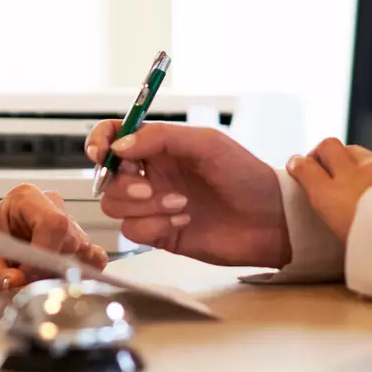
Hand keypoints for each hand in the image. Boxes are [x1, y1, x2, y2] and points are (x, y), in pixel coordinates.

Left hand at [0, 185, 107, 317]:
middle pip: (71, 238)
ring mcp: (66, 225)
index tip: (25, 275)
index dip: (45, 253)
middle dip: (51, 267)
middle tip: (24, 281)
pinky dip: (79, 275)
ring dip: (62, 273)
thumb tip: (18, 282)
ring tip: (32, 279)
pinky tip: (54, 280)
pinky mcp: (76, 246)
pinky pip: (93, 260)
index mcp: (24, 198)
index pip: (53, 222)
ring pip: (84, 251)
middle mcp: (49, 206)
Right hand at [87, 120, 287, 267]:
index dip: (100, 142)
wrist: (270, 219)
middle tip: (150, 188)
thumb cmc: (245, 176)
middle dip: (123, 185)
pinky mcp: (160, 233)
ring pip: (115, 206)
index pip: (115, 137)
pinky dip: (155, 225)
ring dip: (144, 207)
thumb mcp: (206, 144)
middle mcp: (152, 175)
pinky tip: (184, 221)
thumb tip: (120, 146)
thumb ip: (161, 137)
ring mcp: (154, 206)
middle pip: (108, 177)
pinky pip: (133, 231)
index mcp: (160, 148)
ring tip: (181, 205)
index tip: (100, 153)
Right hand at [283, 138, 371, 244]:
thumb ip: (335, 213)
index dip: (297, 164)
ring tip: (360, 176)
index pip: (304, 168)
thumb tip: (335, 207)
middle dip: (323, 152)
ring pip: (358, 151)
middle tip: (326, 165)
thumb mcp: (343, 236)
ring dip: (354, 160)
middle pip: (329, 146)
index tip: (296, 166)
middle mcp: (352, 174)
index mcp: (330, 196)